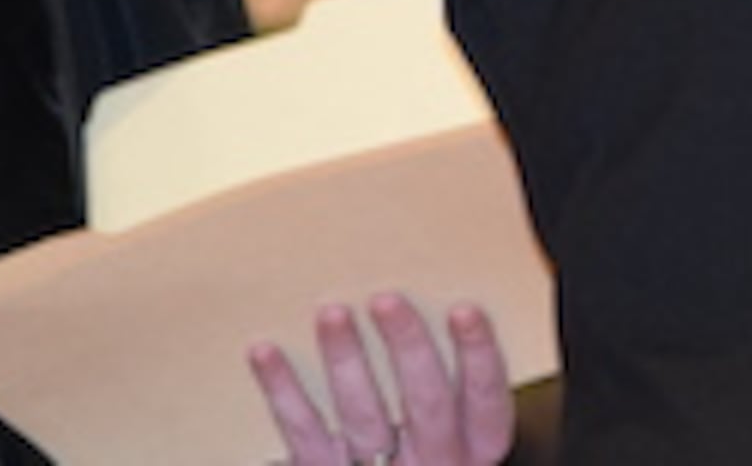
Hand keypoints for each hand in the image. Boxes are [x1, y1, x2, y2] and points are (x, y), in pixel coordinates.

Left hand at [252, 294, 513, 465]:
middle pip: (426, 404)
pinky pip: (302, 433)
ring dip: (346, 360)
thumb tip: (456, 320)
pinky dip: (281, 390)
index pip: (486, 407)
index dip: (479, 357)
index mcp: (469, 460)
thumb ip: (463, 410)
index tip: (464, 310)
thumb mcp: (460, 457)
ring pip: (362, 414)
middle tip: (387, 301)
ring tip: (333, 314)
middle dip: (408, 348)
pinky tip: (266, 352)